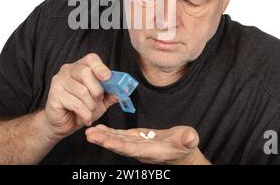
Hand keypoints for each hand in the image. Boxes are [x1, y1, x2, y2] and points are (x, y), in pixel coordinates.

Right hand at [43, 53, 118, 140]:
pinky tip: (85, 118)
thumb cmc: (82, 108)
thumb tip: (125, 89)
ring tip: (90, 111)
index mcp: (81, 66)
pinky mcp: (54, 95)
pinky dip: (84, 113)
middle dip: (96, 90)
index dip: (100, 68)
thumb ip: (112, 93)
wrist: (65, 123)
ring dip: (90, 105)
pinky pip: (75, 103)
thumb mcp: (101, 100)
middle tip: (98, 100)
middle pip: (85, 72)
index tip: (107, 78)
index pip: (91, 59)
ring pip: (81, 90)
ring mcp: (59, 81)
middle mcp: (68, 70)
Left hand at [85, 124, 210, 164]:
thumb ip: (188, 139)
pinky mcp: (134, 139)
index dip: (118, 145)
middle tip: (90, 135)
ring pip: (117, 140)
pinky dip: (108, 132)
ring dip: (103, 136)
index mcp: (151, 151)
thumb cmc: (186, 145)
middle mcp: (140, 150)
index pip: (131, 149)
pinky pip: (119, 136)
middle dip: (104, 141)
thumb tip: (190, 136)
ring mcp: (136, 145)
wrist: (182, 151)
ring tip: (89, 132)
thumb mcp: (189, 140)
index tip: (104, 141)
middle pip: (119, 145)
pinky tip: (98, 129)